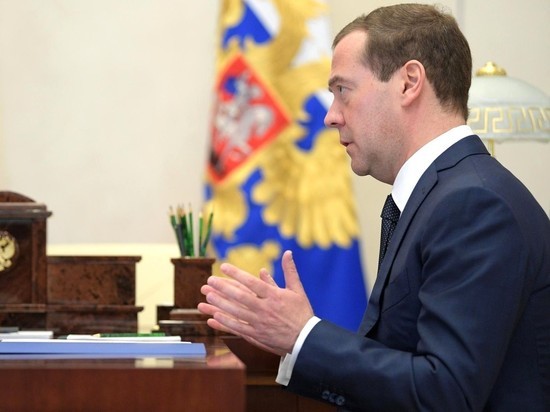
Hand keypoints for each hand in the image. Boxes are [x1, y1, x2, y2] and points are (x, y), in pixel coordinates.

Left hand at [197, 250, 313, 355]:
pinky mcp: (257, 335)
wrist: (306, 339)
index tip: (223, 266)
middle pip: (240, 297)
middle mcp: (265, 309)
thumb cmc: (302, 313)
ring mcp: (259, 323)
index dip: (236, 274)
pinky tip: (214, 316)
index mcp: (274, 296)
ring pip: (236, 313)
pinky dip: (226, 322)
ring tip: (208, 296)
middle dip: (223, 288)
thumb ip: (290, 271)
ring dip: (220, 304)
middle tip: (210, 280)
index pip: (252, 282)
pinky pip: (238, 328)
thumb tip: (288, 252)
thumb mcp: (297, 290)